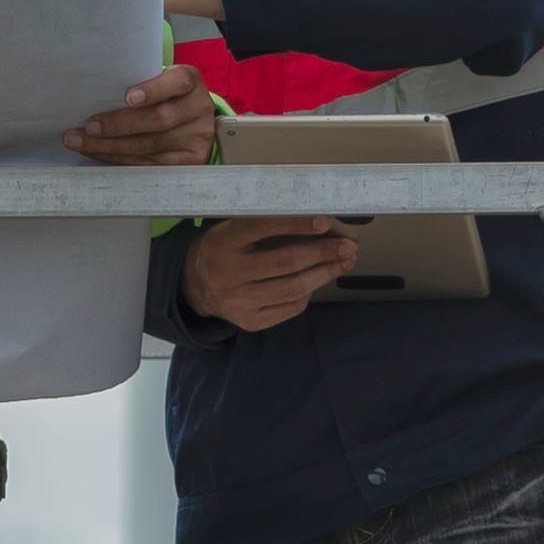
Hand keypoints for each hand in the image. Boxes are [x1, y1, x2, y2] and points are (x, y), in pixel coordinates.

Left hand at [70, 60, 232, 166]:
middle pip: (159, 119)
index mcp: (190, 82)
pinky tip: (99, 153)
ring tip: (82, 142)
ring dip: (110, 146)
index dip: (153, 90)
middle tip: (90, 126)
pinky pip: (149, 163)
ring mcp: (196, 138)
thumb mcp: (161, 81)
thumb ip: (139, 82)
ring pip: (150, 145)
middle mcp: (198, 109)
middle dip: (119, 125)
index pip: (178, 82)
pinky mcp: (189, 162)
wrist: (194, 121)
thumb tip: (93, 94)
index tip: (128, 97)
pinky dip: (119, 158)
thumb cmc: (166, 96)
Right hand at [184, 218, 355, 335]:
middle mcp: (227, 274)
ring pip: (292, 288)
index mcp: (222, 244)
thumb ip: (264, 224)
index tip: (324, 222)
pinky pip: (289, 308)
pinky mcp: (248, 322)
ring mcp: (237, 302)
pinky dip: (308, 293)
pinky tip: (317, 280)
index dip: (296, 225)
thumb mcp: (233, 229)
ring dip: (324, 274)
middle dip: (322, 253)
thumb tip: (316, 222)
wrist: (196, 286)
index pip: (262, 228)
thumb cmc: (225, 249)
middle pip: (285, 262)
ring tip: (343, 263)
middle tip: (348, 246)